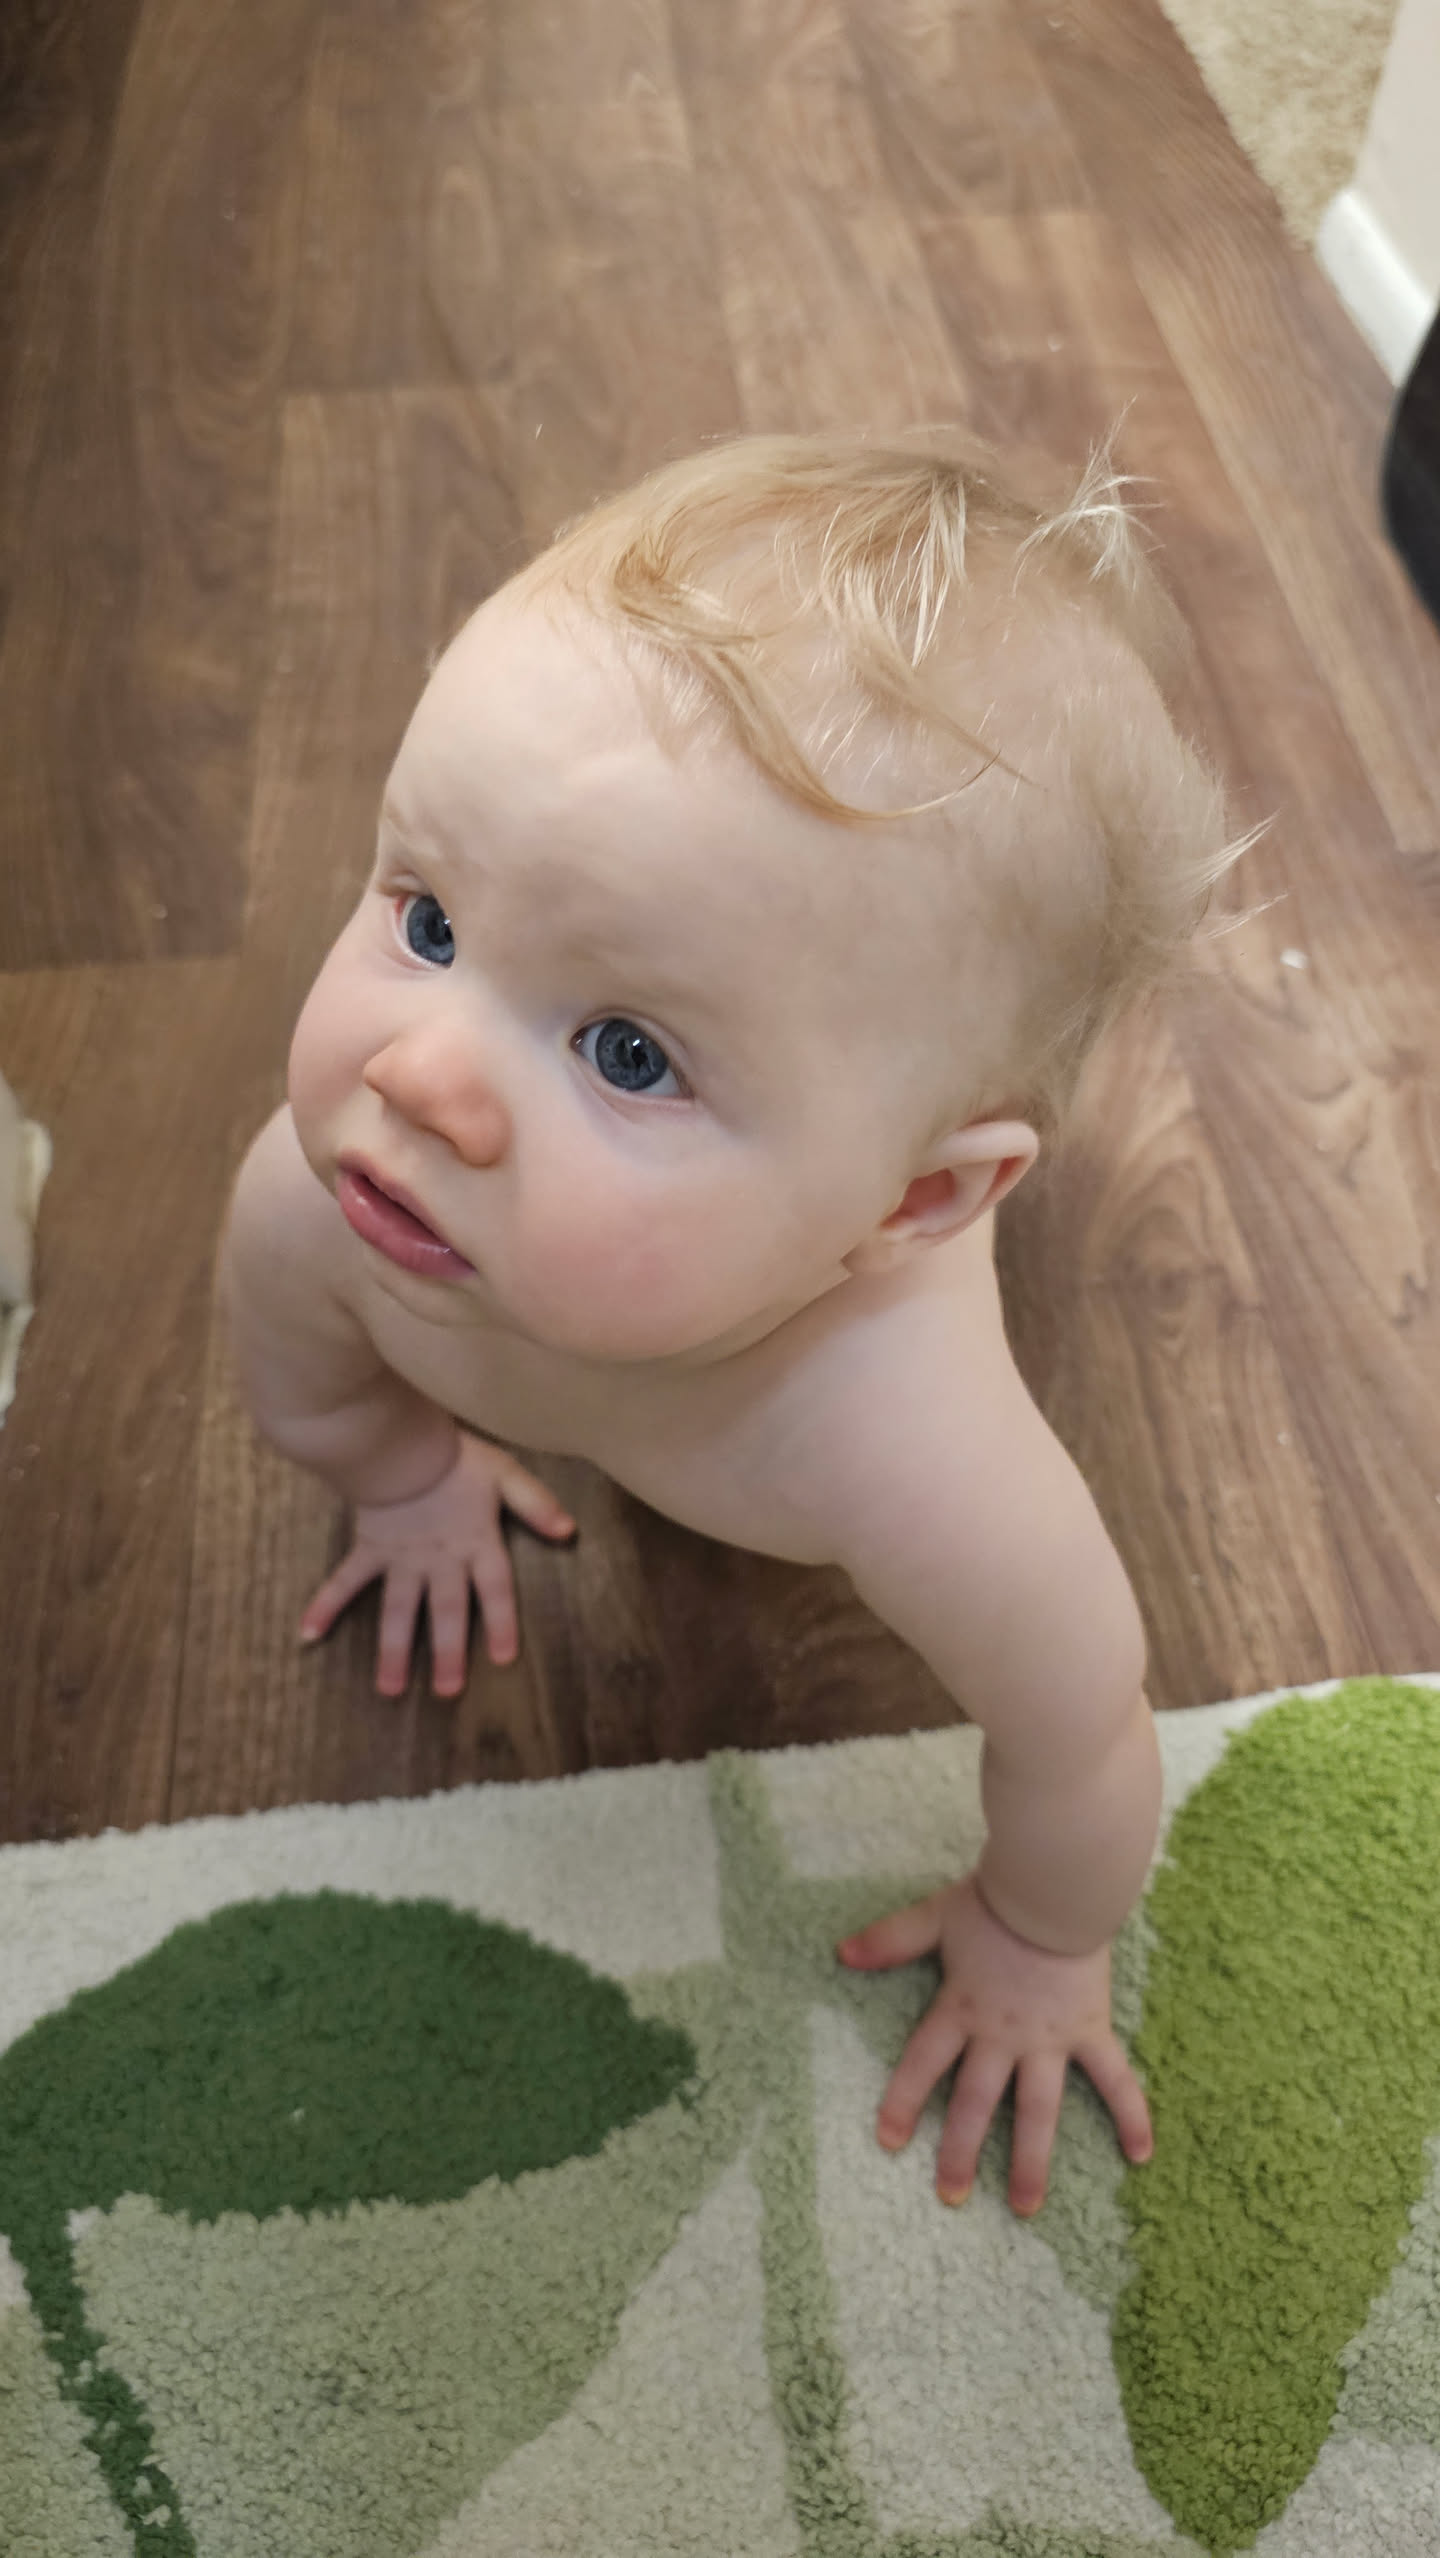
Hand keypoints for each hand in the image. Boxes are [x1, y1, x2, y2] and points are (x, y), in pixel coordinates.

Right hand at [298, 1432, 575, 1695]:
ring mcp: (401, 1559)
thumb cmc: (457, 1459)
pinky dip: (326, 1605)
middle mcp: (439, 1559)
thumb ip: (536, 1505)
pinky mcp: (370, 1550)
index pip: (494, 1588)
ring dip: (394, 1650)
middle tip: (447, 1692)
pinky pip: (345, 1581)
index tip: (503, 1659)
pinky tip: (309, 1635)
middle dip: (448, 1652)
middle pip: (447, 1610)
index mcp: (476, 1543)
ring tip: (391, 1689)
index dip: (501, 1622)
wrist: (401, 1441)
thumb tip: (570, 1532)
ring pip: (399, 1610)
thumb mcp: (506, 1475)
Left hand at [838, 1872, 1151, 2215]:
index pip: (924, 2062)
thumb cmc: (996, 1902)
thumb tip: (840, 1952)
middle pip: (977, 2101)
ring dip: (1032, 2161)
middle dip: (962, 2151)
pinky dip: (1131, 2116)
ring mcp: (1049, 2041)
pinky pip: (1115, 2080)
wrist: (1057, 1890)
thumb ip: (890, 1939)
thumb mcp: (934, 1917)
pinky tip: (1140, 2156)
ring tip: (1025, 2208)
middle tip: (952, 2196)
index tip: (888, 2140)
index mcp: (962, 2009)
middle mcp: (1002, 2036)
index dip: (904, 2100)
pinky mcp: (1090, 2031)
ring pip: (1037, 2111)